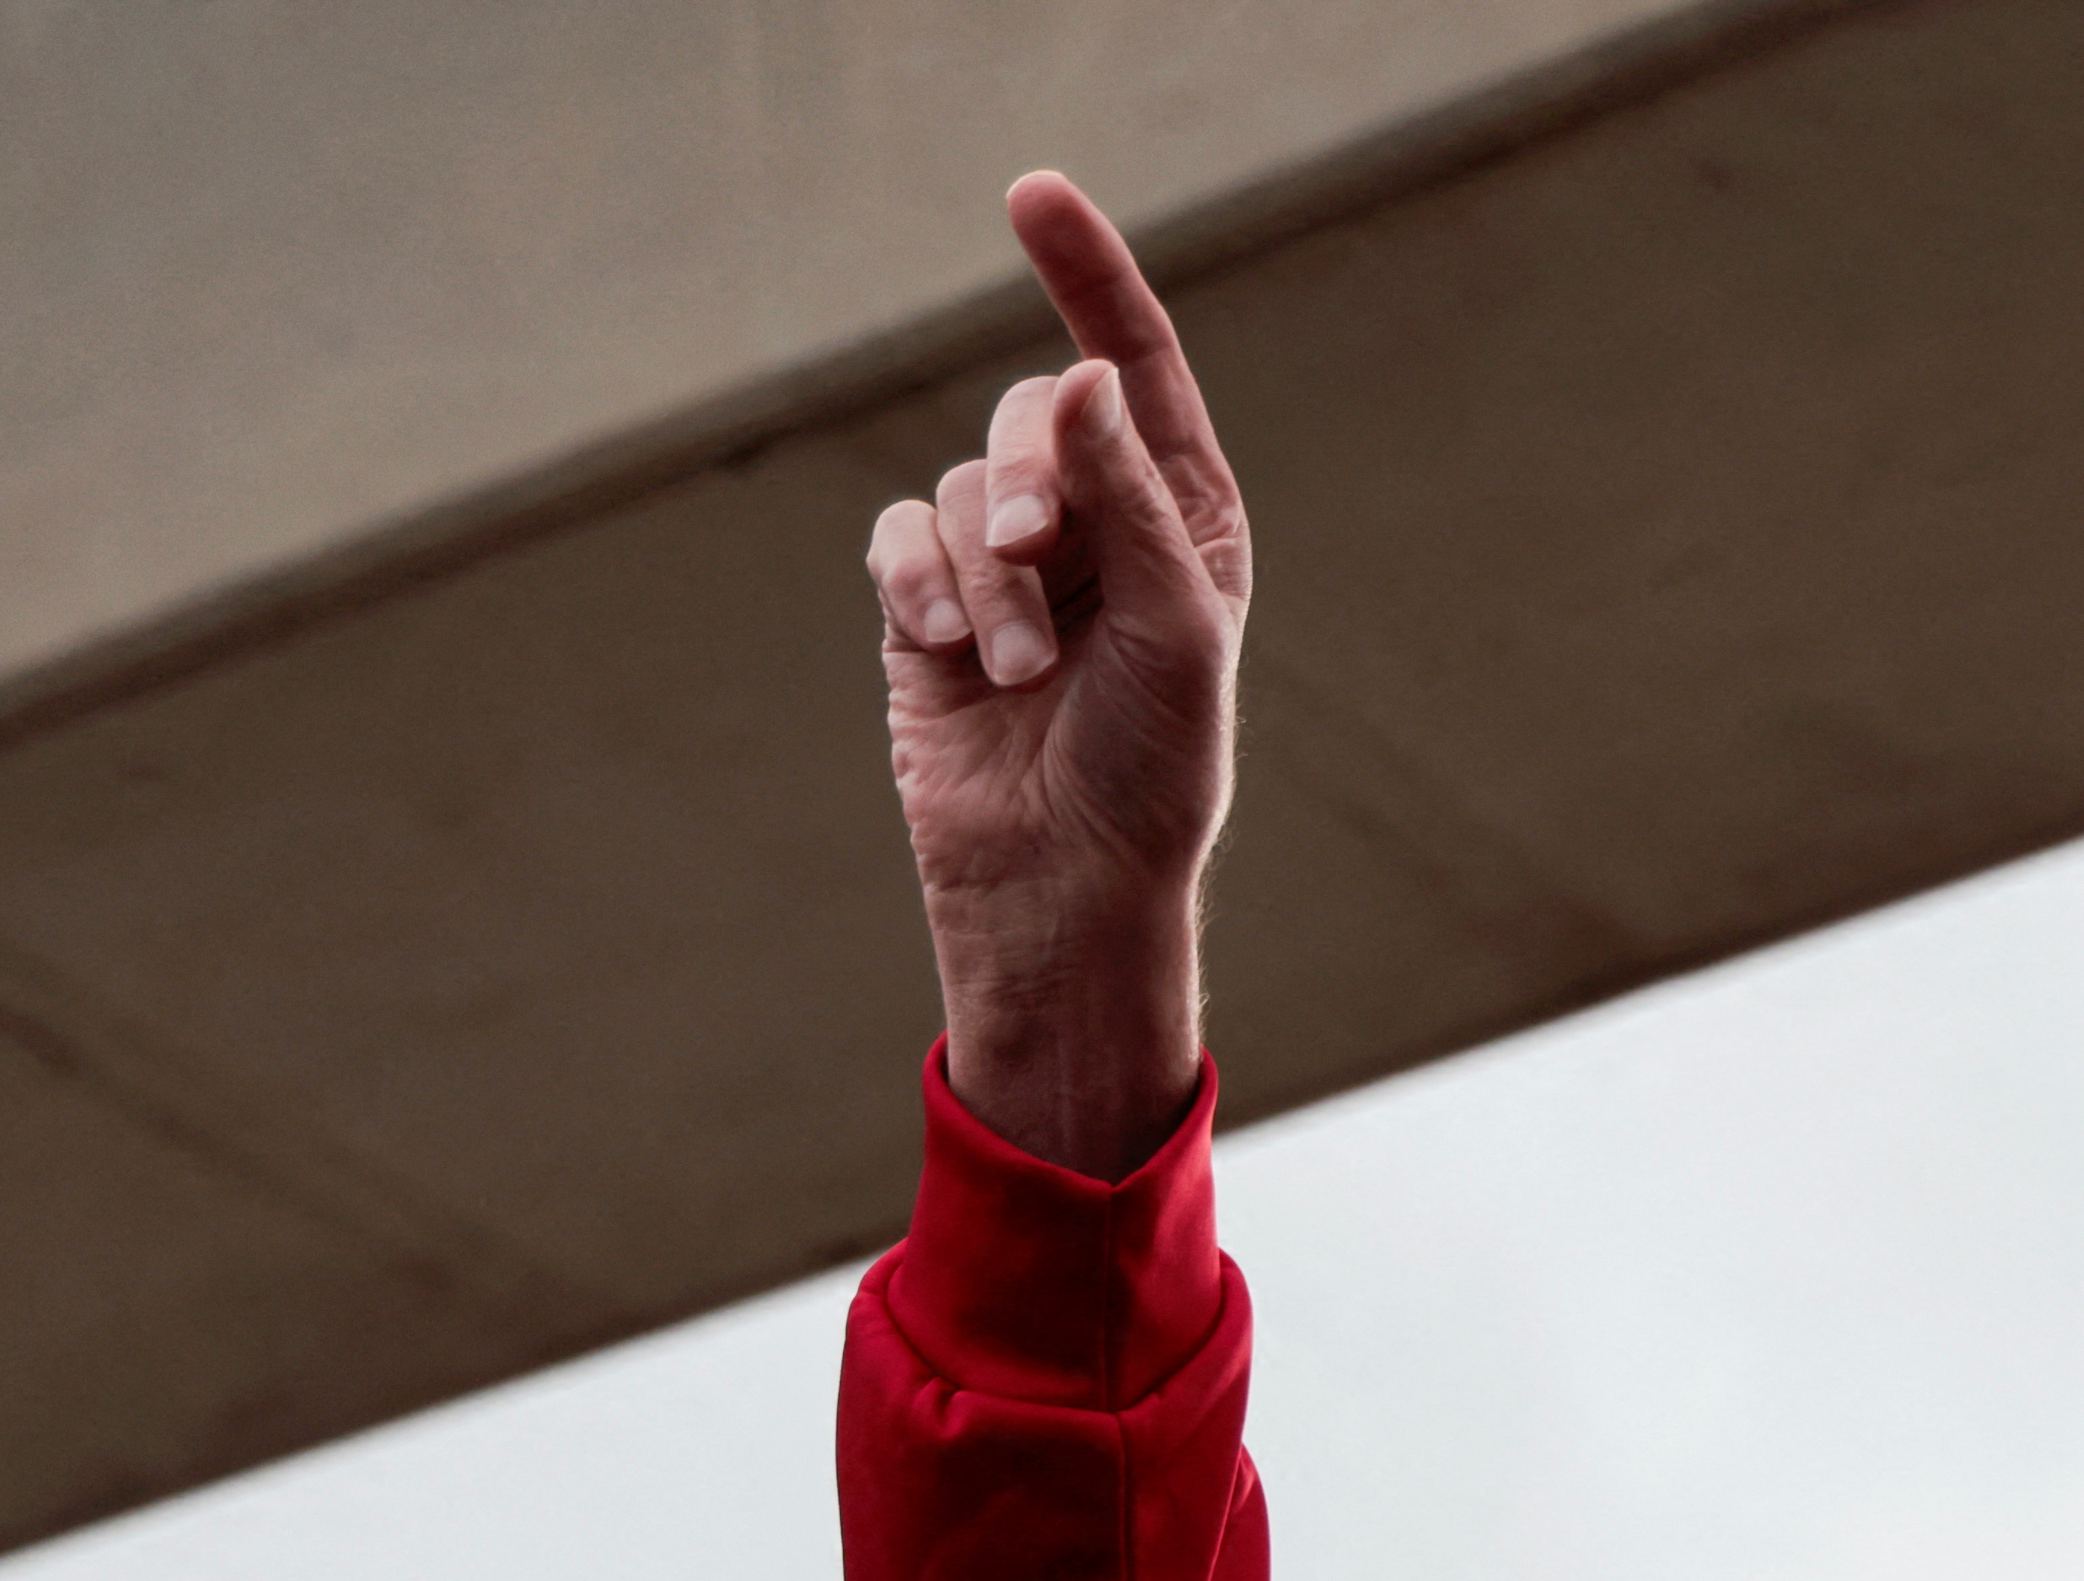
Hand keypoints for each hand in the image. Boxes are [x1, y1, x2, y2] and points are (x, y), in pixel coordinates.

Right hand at [866, 172, 1251, 1176]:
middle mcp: (1094, 524)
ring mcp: (1007, 564)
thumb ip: (1129, 501)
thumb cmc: (1153, 770)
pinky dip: (921, 586)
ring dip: (985, 575)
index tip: (1030, 192)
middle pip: (1032, 414)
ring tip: (1016, 669)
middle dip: (1028, 471)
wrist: (1065, 884)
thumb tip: (1077, 379)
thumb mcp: (1174, 629)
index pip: (1133, 365)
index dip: (1086, 274)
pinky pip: (900, 539)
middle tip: (1043, 546)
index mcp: (1183, 517)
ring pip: (960, 486)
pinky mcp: (928, 609)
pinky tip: (947, 651)